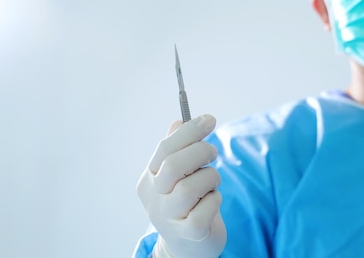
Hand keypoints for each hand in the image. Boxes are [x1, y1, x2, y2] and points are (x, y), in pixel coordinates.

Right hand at [136, 114, 225, 257]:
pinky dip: (215, 199)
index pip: (165, 148)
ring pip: (192, 186)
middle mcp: (154, 199)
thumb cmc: (187, 204)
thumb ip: (177, 150)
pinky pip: (207, 208)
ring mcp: (169, 218)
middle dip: (201, 151)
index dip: (189, 131)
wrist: (189, 247)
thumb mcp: (179, 177)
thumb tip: (178, 121)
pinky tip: (212, 201)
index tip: (210, 119)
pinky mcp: (189, 233)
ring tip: (212, 183)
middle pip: (175, 164)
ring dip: (211, 177)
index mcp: (149, 180)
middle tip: (214, 153)